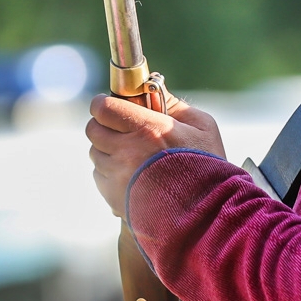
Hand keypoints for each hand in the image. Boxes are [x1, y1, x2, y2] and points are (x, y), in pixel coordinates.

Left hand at [87, 90, 224, 217]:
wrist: (206, 213)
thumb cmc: (208, 166)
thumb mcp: (203, 127)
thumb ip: (175, 105)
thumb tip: (153, 87)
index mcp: (148, 129)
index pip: (103, 108)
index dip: (104, 104)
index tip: (110, 105)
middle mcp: (126, 151)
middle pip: (93, 129)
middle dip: (104, 125)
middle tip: (121, 129)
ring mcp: (117, 176)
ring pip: (95, 153)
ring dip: (107, 150)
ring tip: (130, 156)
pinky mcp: (112, 197)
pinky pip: (99, 176)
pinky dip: (109, 173)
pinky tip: (131, 176)